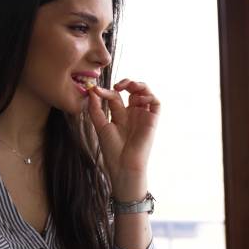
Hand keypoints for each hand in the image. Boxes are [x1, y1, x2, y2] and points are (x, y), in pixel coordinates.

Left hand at [87, 79, 159, 200]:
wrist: (124, 165)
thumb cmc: (112, 150)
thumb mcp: (101, 126)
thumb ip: (96, 109)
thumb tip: (92, 91)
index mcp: (120, 115)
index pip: (116, 96)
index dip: (107, 91)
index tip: (96, 91)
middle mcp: (133, 114)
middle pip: (132, 91)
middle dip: (126, 83)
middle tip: (117, 85)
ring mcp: (143, 116)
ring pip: (146, 93)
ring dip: (138, 85)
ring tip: (128, 86)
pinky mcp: (153, 120)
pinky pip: (156, 103)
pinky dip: (149, 95)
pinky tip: (138, 99)